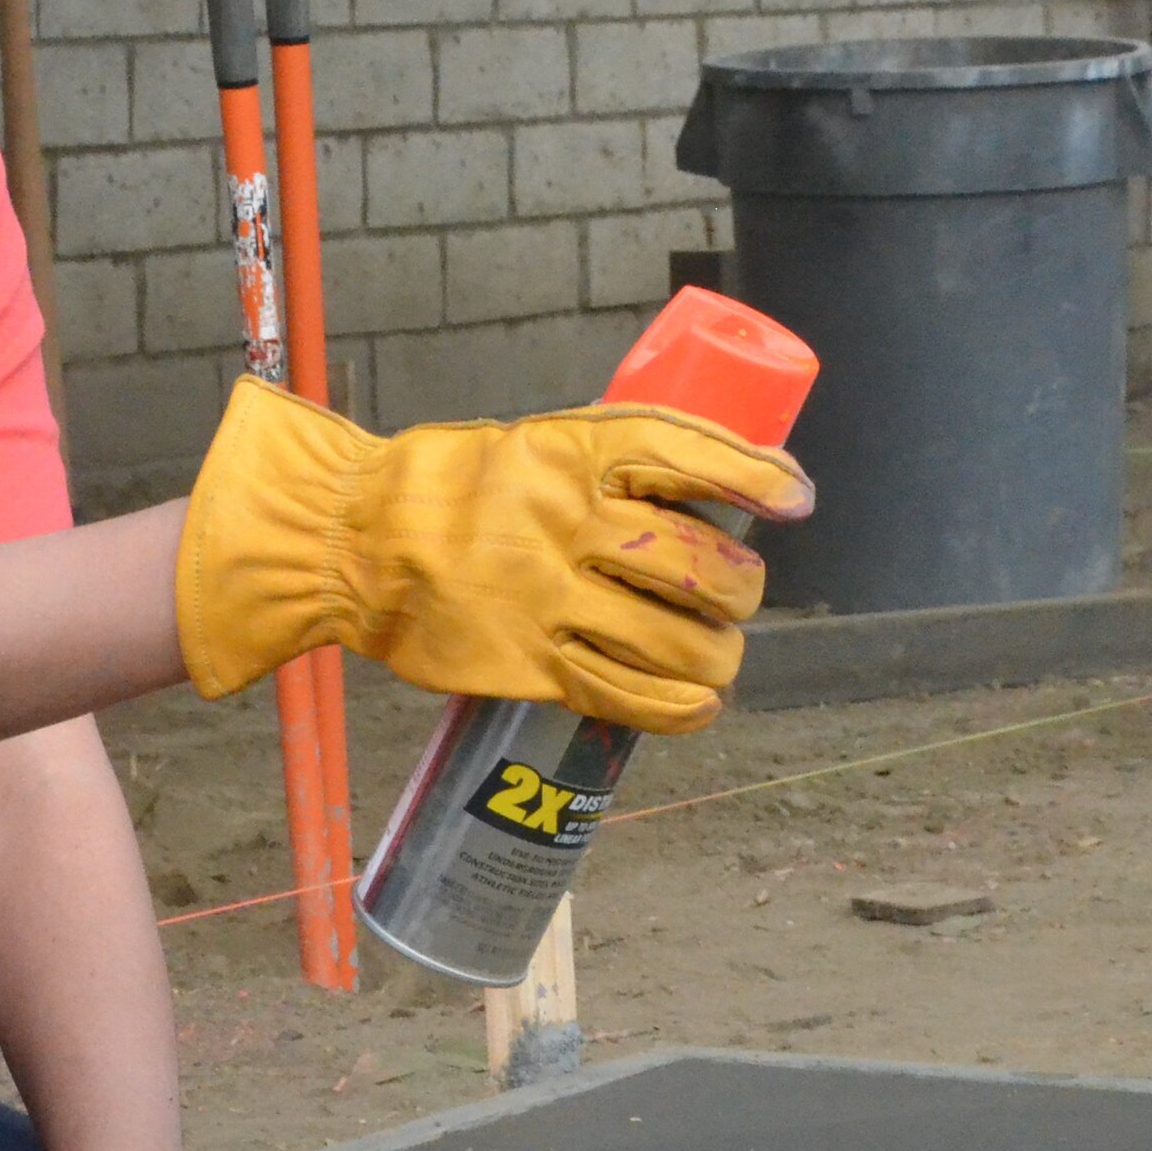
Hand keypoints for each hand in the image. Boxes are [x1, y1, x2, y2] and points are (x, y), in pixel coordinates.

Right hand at [176, 379, 811, 734]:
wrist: (355, 542)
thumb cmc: (451, 486)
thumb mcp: (532, 443)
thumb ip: (609, 463)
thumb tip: (716, 484)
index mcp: (571, 453)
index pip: (687, 455)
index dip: (755, 478)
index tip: (796, 499)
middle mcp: (567, 523)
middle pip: (697, 562)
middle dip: (741, 584)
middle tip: (740, 590)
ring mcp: (550, 598)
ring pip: (677, 639)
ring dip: (720, 652)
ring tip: (720, 652)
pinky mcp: (532, 662)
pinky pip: (631, 695)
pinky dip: (683, 707)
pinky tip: (699, 702)